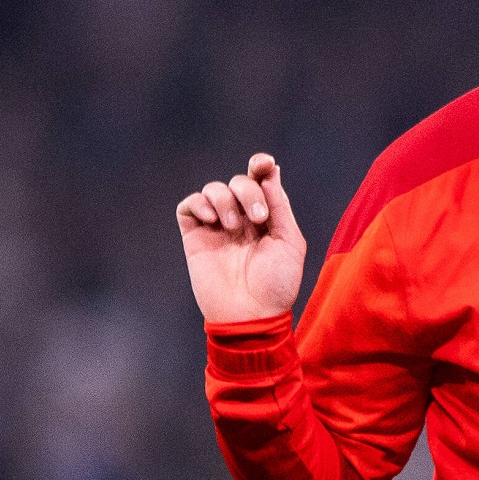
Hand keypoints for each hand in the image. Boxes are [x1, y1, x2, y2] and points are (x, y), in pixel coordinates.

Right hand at [176, 153, 307, 322]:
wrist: (251, 316)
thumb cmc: (277, 284)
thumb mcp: (289, 242)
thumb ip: (279, 206)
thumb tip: (271, 172)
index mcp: (266, 217)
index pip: (260, 181)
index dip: (260, 165)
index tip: (263, 164)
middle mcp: (242, 217)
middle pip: (239, 182)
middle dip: (248, 192)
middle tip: (258, 219)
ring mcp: (217, 227)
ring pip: (213, 189)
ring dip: (225, 200)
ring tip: (233, 227)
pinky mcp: (195, 237)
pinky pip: (189, 205)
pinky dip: (199, 204)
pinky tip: (212, 221)